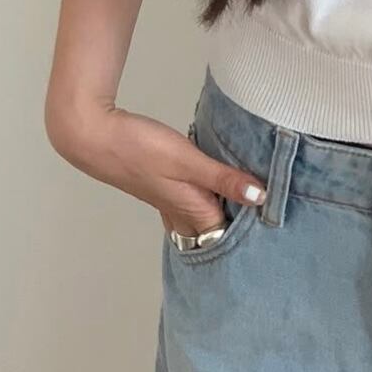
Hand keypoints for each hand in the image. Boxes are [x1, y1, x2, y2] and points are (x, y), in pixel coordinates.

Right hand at [46, 101, 266, 239]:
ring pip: (201, 218)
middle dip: (239, 230)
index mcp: (192, 210)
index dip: (251, 234)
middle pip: (214, 231)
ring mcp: (168, 200)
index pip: (227, 236)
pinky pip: (189, 203)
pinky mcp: (161, 185)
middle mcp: (180, 211)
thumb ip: (224, 179)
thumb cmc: (139, 147)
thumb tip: (261, 198)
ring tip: (252, 210)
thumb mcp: (188, 161)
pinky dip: (207, 201)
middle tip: (271, 222)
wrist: (93, 135)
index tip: (278, 227)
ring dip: (223, 215)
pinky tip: (215, 192)